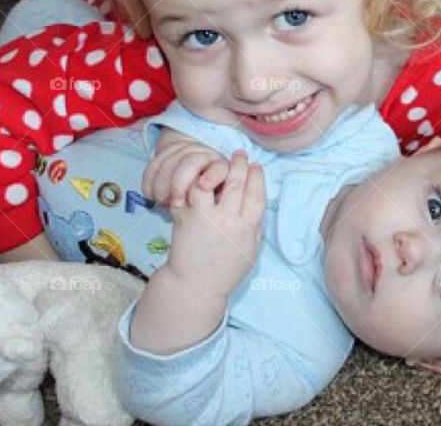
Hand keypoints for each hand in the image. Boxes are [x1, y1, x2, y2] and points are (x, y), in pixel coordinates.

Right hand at [143, 128, 229, 207]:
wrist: (197, 167)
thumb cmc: (211, 192)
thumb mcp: (219, 199)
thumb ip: (222, 204)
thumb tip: (229, 220)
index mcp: (222, 168)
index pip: (218, 169)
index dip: (212, 176)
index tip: (204, 187)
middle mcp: (206, 155)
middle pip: (190, 163)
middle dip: (179, 183)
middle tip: (176, 204)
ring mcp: (188, 149)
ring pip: (169, 162)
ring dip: (162, 185)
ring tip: (164, 203)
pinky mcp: (169, 149)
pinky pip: (154, 164)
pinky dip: (150, 182)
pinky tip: (152, 196)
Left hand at [164, 150, 264, 297]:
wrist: (195, 285)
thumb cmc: (226, 269)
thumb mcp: (251, 249)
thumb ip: (255, 225)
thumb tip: (257, 199)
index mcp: (247, 228)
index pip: (256, 193)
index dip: (257, 176)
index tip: (256, 167)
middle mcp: (227, 220)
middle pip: (236, 183)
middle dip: (239, 164)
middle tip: (240, 155)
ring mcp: (204, 218)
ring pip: (210, 182)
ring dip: (216, 169)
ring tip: (218, 164)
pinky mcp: (184, 218)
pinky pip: (188, 192)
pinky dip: (192, 182)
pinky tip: (198, 178)